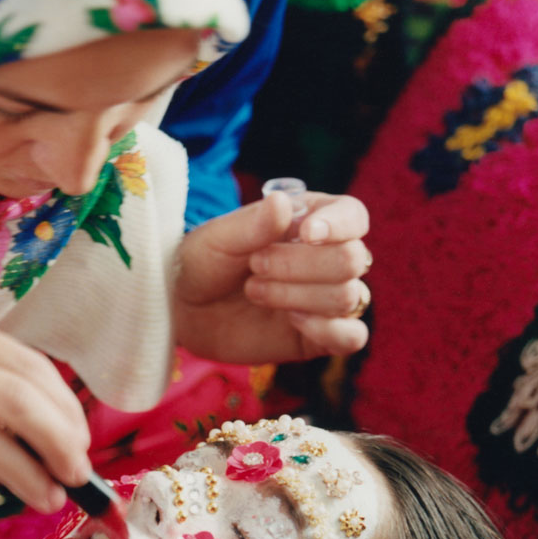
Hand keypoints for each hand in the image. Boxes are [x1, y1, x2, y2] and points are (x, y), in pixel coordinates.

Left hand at [174, 191, 370, 364]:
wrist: (184, 312)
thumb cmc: (202, 263)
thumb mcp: (217, 239)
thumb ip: (252, 224)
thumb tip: (282, 202)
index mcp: (311, 220)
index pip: (353, 215)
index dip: (339, 225)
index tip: (306, 234)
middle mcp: (327, 257)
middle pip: (352, 259)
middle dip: (300, 266)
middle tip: (254, 267)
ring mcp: (327, 298)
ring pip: (348, 296)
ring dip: (297, 296)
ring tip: (255, 292)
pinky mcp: (321, 336)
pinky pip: (353, 336)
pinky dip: (328, 330)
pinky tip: (292, 321)